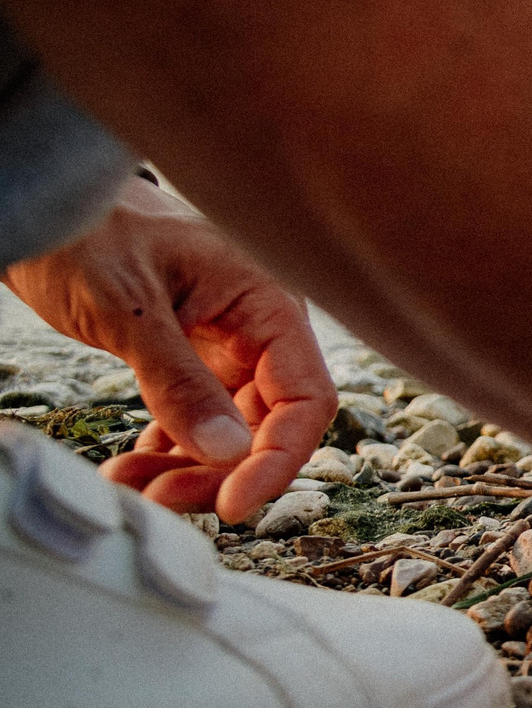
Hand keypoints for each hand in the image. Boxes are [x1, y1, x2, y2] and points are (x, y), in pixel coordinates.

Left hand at [5, 177, 335, 523]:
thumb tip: (227, 453)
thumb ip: (179, 380)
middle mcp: (258, 328)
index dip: (278, 457)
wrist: (50, 205)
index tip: (234, 502)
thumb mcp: (129, 310)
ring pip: (232, 431)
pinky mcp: (193, 359)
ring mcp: (227, 345)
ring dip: (188, 468)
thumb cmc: (91, 232)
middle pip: (269, 424)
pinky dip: (167, 452)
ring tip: (131, 485)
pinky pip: (197, 421)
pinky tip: (131, 466)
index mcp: (267, 302)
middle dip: (221, 471)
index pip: (304, 397)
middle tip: (163, 499)